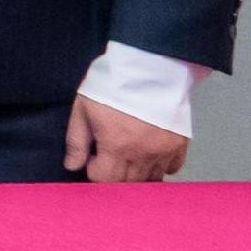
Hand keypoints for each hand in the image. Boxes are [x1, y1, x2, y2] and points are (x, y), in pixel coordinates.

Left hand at [67, 95, 188, 181]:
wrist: (149, 67)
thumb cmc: (111, 86)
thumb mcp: (83, 110)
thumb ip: (77, 141)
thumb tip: (72, 167)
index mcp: (116, 146)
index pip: (104, 179)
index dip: (94, 171)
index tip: (93, 158)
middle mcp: (141, 154)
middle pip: (127, 183)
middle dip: (114, 176)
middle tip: (109, 158)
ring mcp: (163, 151)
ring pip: (150, 180)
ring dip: (136, 175)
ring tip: (127, 158)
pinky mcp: (179, 144)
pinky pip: (172, 168)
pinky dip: (160, 167)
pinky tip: (149, 156)